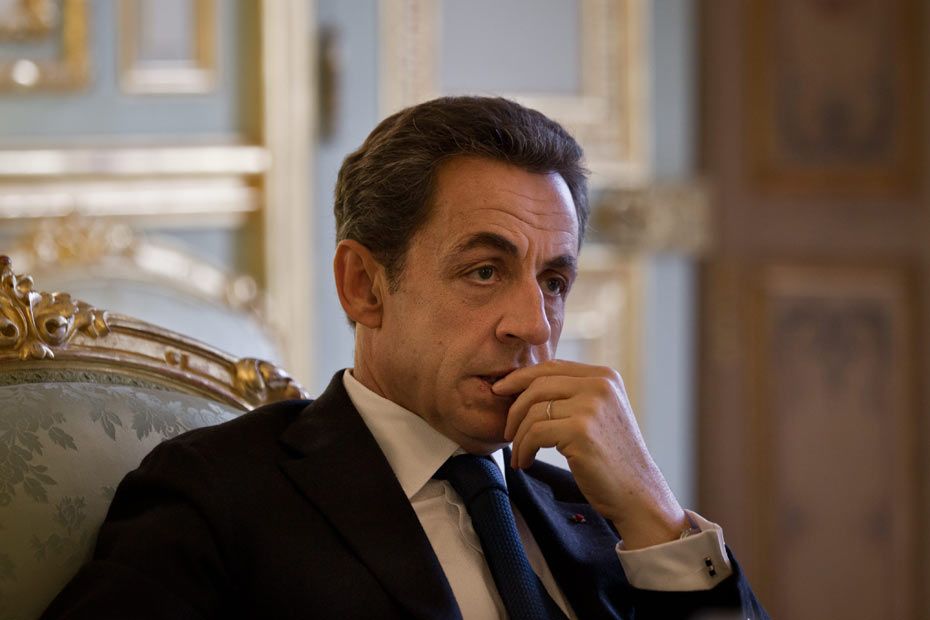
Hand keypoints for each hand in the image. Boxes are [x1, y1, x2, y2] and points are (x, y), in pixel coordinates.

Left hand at [493, 360, 687, 549]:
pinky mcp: (580, 430)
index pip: (552, 367)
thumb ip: (573, 394)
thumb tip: (524, 385)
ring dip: (519, 436)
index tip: (500, 391)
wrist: (637, 494)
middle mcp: (600, 385)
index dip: (520, 378)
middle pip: (538, 384)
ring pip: (533, 411)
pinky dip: (524, 449)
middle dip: (514, 407)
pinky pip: (535, 433)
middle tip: (506, 431)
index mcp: (605, 376)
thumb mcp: (599, 414)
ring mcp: (591, 406)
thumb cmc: (613, 458)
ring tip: (519, 454)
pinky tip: (526, 463)